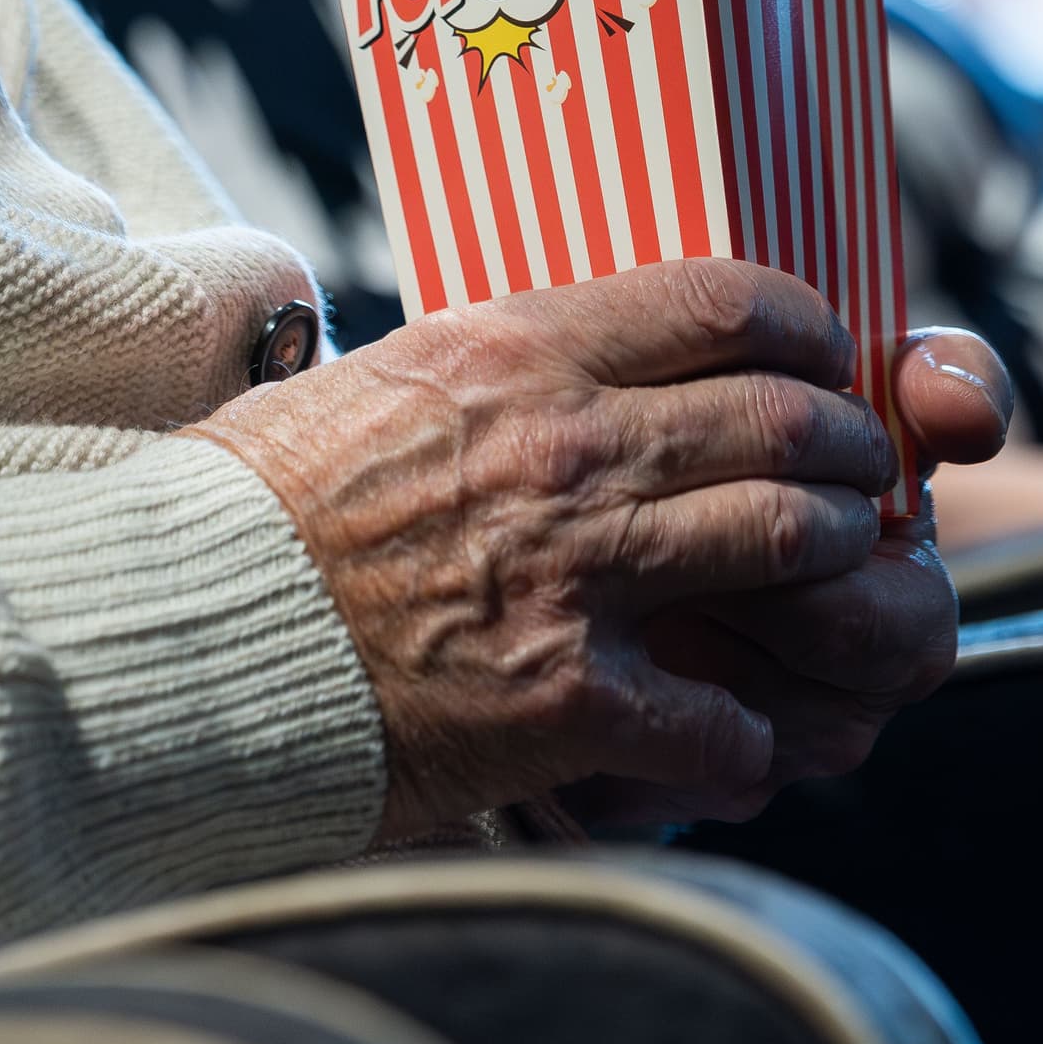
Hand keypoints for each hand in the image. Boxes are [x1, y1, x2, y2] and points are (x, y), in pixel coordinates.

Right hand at [195, 261, 970, 842]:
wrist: (183, 635)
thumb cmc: (256, 509)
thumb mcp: (379, 379)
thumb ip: (488, 365)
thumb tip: (550, 360)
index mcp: (518, 351)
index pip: (723, 300)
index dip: (804, 329)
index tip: (823, 356)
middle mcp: (566, 447)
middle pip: (784, 422)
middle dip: (847, 450)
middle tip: (859, 475)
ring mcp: (575, 572)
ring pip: (785, 543)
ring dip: (828, 569)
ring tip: (829, 585)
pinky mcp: (566, 697)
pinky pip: (722, 718)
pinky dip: (746, 738)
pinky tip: (736, 743)